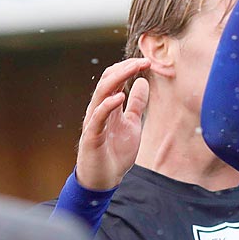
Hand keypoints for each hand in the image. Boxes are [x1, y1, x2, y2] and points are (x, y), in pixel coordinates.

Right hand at [74, 57, 151, 191]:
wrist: (104, 178)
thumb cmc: (115, 151)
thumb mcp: (132, 123)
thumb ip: (136, 104)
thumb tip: (142, 82)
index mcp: (108, 106)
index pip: (114, 79)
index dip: (128, 68)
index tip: (146, 61)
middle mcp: (99, 109)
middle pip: (107, 81)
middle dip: (124, 69)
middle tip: (143, 61)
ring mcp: (94, 121)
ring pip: (101, 94)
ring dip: (117, 79)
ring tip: (132, 69)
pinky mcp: (92, 136)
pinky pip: (97, 117)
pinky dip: (107, 106)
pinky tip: (120, 97)